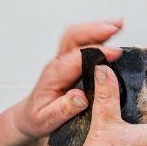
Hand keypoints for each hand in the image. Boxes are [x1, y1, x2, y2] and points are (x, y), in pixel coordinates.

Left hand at [12, 20, 123, 140]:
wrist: (28, 115)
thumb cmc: (37, 118)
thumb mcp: (47, 120)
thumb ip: (64, 109)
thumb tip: (81, 97)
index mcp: (54, 76)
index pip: (75, 59)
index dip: (95, 53)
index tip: (114, 53)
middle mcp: (58, 64)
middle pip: (73, 38)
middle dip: (95, 30)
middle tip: (115, 27)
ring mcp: (63, 60)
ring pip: (77, 36)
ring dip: (97, 28)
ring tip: (118, 25)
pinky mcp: (69, 61)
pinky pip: (81, 42)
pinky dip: (96, 35)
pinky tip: (110, 33)